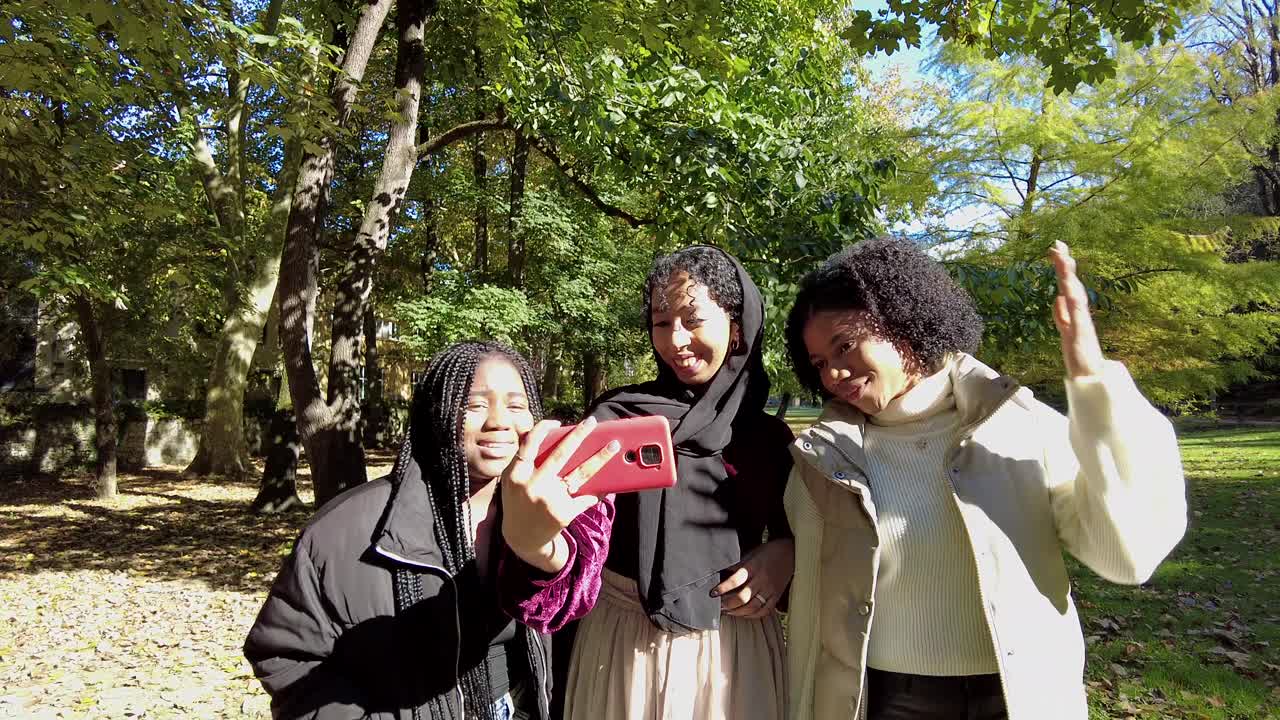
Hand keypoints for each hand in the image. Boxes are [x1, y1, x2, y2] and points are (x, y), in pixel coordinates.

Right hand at [501, 416, 619, 572]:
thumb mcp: (511, 481)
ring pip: (581, 473)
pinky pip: (586, 496)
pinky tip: (608, 483)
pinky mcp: (564, 513)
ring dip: (599, 458)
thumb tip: (543, 433)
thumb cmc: (519, 501)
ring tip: (613, 446)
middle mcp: (533, 486)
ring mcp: (550, 500)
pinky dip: (598, 489)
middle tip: (592, 422)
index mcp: (517, 475)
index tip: (556, 421)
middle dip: (578, 435)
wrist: (522, 538)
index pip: (529, 445)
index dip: (542, 430)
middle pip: (560, 454)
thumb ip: (522, 460)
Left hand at [711, 538, 794, 618]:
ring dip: (737, 612)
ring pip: (752, 607)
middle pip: (743, 597)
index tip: (713, 593)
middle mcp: (761, 580)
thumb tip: (719, 574)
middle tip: (718, 606)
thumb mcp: (750, 554)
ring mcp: (770, 590)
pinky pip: (764, 611)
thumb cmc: (768, 552)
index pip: (736, 580)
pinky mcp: (776, 596)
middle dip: (728, 604)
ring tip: (727, 611)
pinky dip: (752, 615)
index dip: (723, 588)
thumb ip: (737, 565)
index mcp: (753, 567)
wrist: (790, 553)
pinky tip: (742, 614)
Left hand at [1049, 241, 1105, 378]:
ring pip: (1075, 297)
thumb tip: (1057, 298)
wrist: (1092, 380)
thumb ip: (1062, 316)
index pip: (1067, 286)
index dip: (1063, 268)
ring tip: (1063, 261)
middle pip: (1072, 286)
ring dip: (1068, 279)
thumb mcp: (1067, 332)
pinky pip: (1076, 319)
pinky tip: (1066, 292)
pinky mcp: (1081, 338)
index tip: (1056, 249)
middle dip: (1065, 266)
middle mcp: (1080, 316)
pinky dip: (1072, 305)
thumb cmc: (1081, 357)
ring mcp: (1082, 325)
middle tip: (1058, 245)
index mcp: (1075, 313)